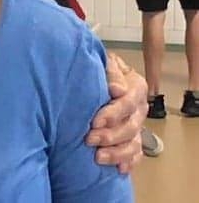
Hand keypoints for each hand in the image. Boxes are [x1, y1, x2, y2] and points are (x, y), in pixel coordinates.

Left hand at [86, 52, 146, 173]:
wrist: (95, 75)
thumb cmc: (98, 67)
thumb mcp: (104, 61)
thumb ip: (111, 72)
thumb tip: (117, 90)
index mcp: (136, 86)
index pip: (128, 103)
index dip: (113, 113)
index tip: (95, 121)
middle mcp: (139, 108)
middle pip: (131, 126)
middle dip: (110, 135)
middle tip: (89, 139)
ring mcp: (137, 124)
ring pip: (133, 143)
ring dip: (117, 153)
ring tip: (98, 157)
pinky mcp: (133, 138)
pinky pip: (136, 154)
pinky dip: (128, 162)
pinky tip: (119, 169)